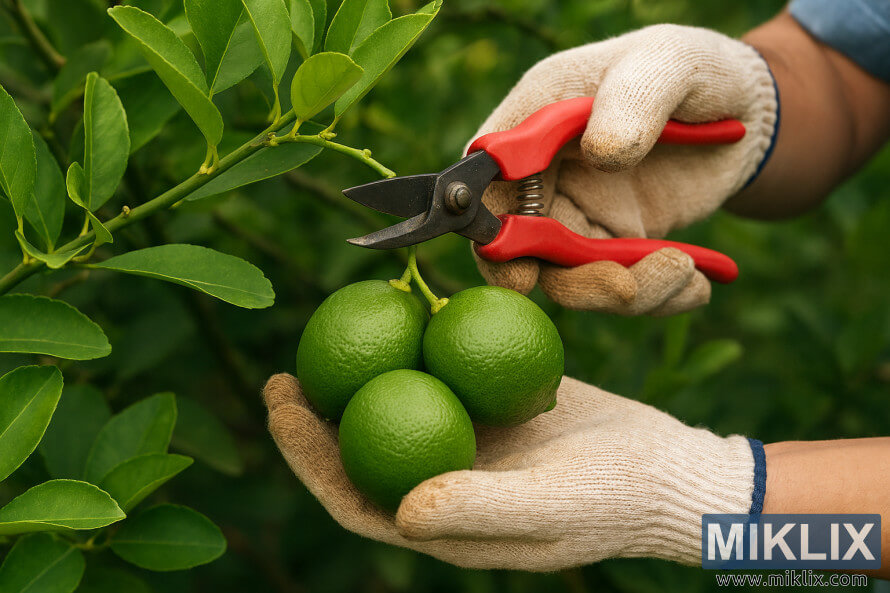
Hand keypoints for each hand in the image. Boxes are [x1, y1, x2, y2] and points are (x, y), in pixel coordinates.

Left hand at [263, 373, 756, 570]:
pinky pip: (443, 376)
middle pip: (362, 451)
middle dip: (316, 416)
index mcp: (442, 522)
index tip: (282, 407)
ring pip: (397, 407)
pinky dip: (419, 349)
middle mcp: (443, 483)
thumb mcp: (552, 508)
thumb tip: (400, 510)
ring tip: (330, 334)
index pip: (354, 499)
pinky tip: (403, 312)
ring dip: (359, 377)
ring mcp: (466, 445)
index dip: (308, 459)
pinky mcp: (492, 410)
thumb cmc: (614, 499)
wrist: (668, 469)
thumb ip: (479, 512)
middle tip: (283, 369)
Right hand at [472, 24, 777, 314]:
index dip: (493, 236)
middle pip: (526, 250)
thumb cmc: (689, 69)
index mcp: (535, 123)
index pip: (489, 186)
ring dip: (627, 292)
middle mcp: (545, 177)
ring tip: (685, 271)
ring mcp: (578, 215)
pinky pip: (622, 287)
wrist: (744, 107)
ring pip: (575, 280)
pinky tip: (698, 283)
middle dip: (574, 281)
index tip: (521, 274)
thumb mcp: (667, 65)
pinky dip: (659, 299)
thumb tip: (604, 154)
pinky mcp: (614, 243)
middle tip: (625, 288)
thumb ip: (633, 100)